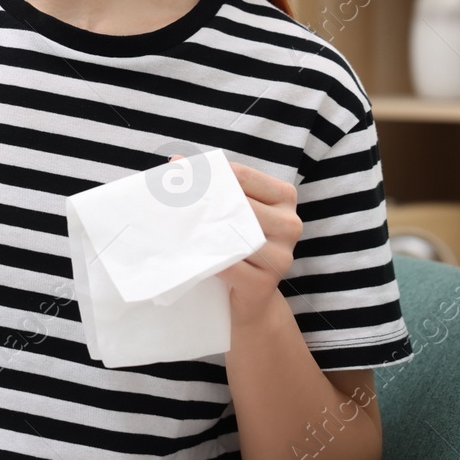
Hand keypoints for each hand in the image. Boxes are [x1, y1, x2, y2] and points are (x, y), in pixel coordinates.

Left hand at [168, 154, 301, 324]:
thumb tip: (176, 161)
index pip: (242, 175)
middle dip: (203, 201)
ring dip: (204, 230)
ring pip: (237, 235)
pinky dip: (208, 258)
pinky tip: (191, 253)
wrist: (250, 298)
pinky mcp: (265, 283)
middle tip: (169, 200)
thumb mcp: (231, 211)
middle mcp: (290, 223)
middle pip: (240, 204)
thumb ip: (213, 185)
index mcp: (284, 197)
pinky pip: (230, 265)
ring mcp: (282, 255)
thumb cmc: (236, 243)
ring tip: (178, 225)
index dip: (209, 174)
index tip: (179, 174)